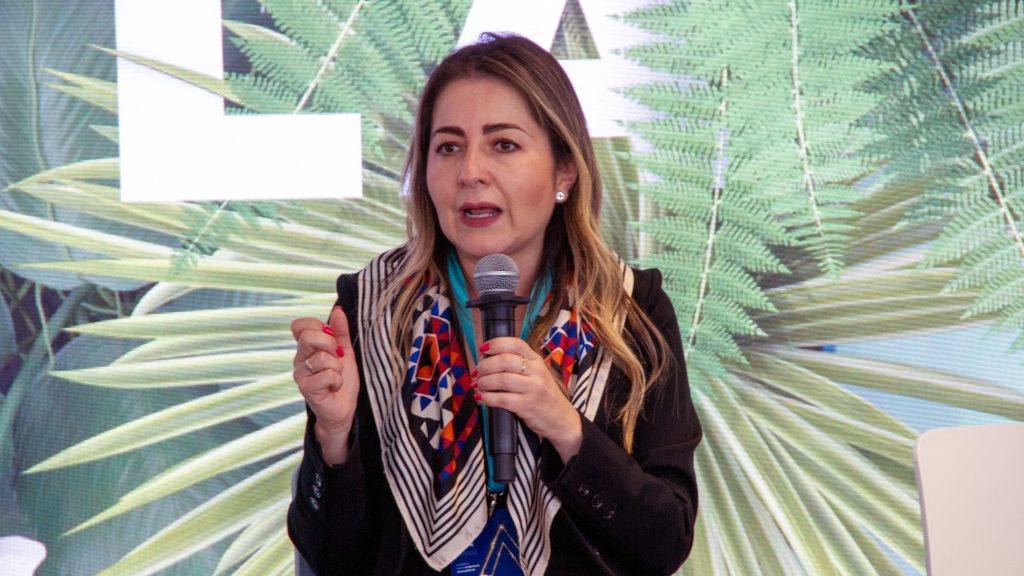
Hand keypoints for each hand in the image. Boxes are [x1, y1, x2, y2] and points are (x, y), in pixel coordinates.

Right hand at [291, 306, 359, 464]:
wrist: (343, 409)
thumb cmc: (342, 380)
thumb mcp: (345, 352)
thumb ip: (341, 332)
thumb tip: (338, 310)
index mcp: (306, 347)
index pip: (300, 324)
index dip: (317, 327)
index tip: (331, 339)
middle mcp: (299, 359)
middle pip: (308, 336)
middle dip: (331, 345)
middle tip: (337, 358)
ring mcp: (300, 374)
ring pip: (321, 357)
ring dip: (337, 367)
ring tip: (336, 376)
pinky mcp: (306, 389)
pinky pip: (327, 374)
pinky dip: (337, 380)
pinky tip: (333, 387)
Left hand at [474, 338, 582, 462]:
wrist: (561, 418)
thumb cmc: (542, 394)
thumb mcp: (535, 373)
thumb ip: (516, 364)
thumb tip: (485, 359)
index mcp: (536, 360)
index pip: (515, 344)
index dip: (496, 344)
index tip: (482, 349)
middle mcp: (536, 371)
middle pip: (504, 360)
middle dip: (484, 366)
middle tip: (477, 372)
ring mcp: (533, 388)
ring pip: (501, 379)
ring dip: (484, 382)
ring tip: (478, 385)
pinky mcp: (528, 406)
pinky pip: (502, 399)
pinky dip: (487, 398)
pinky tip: (482, 398)